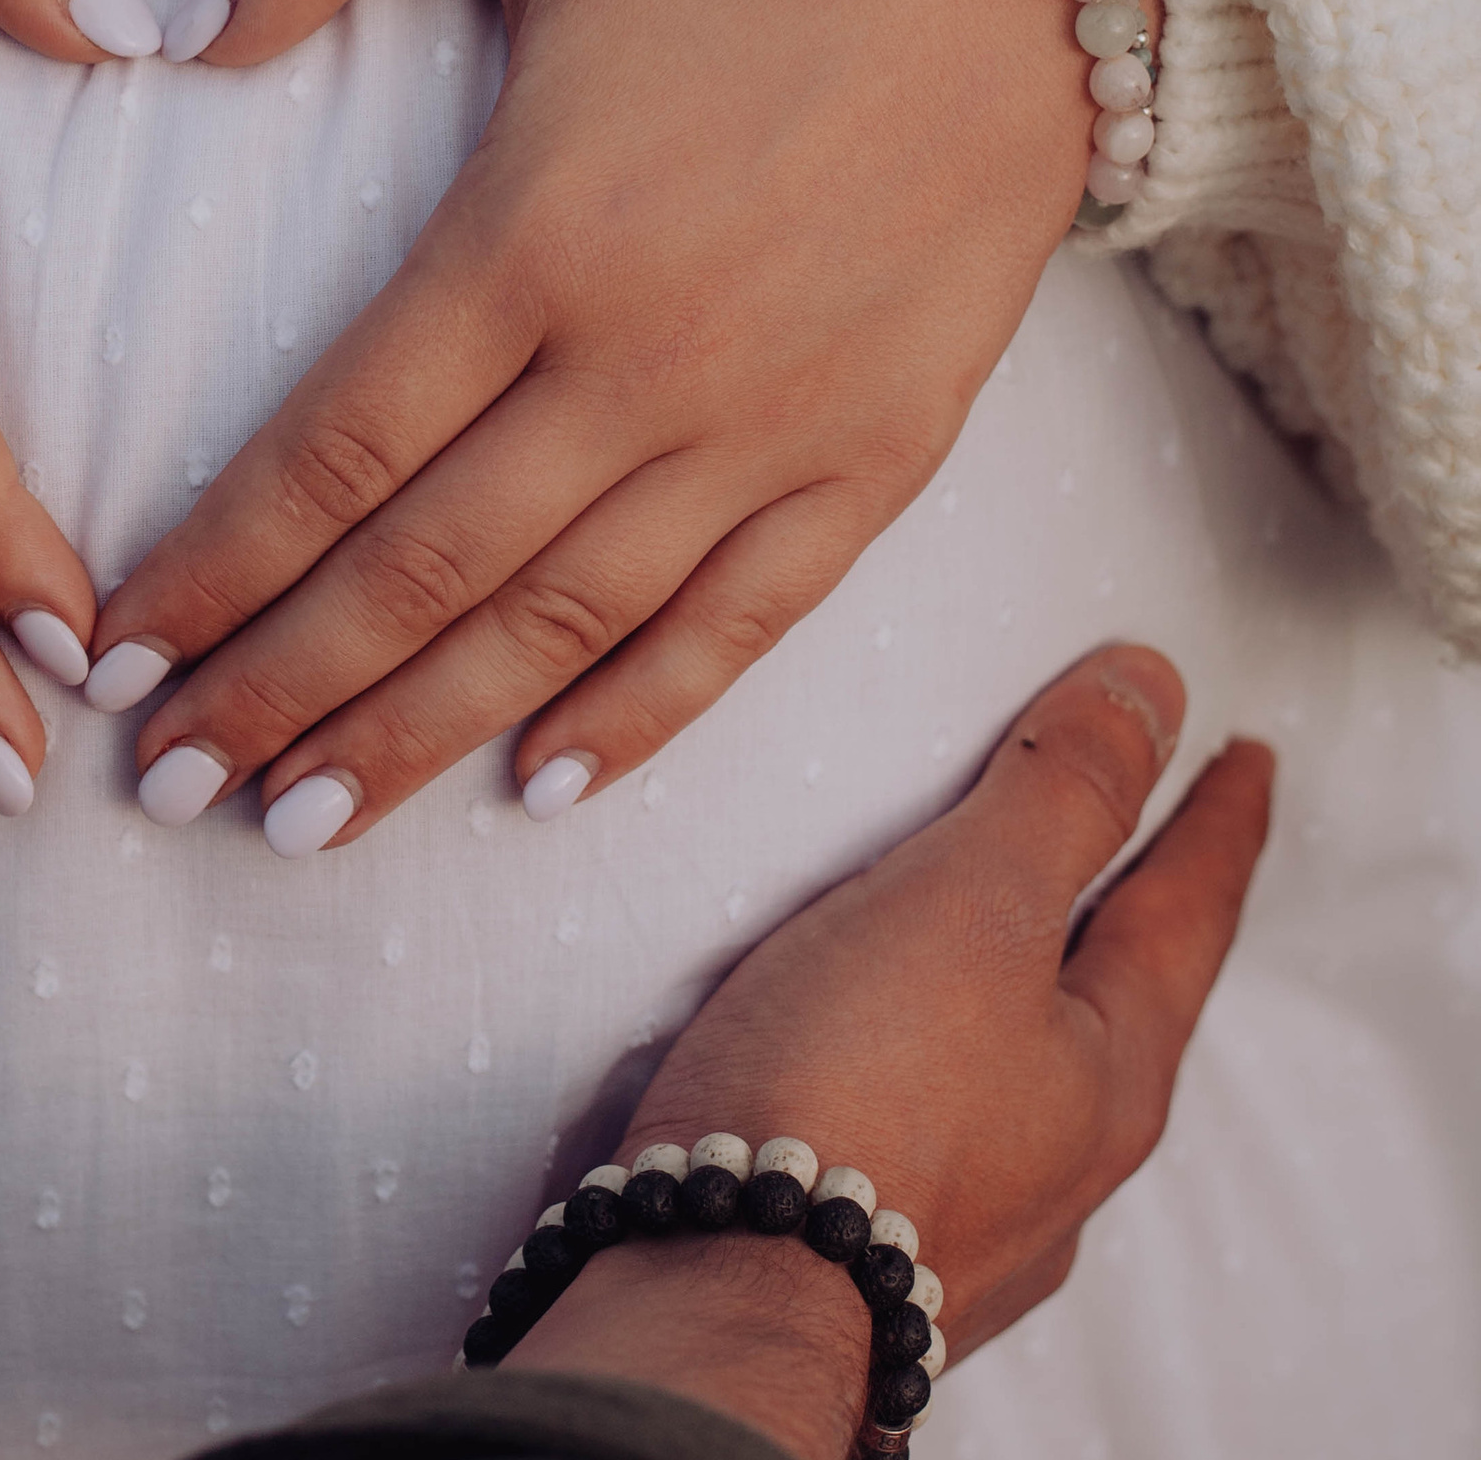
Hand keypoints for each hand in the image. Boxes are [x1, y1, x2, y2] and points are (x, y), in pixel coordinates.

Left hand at [91, 0, 1159, 847]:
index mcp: (534, 234)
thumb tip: (185, 33)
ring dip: (419, 737)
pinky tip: (546, 787)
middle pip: (423, 575)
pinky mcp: (872, 463)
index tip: (121, 650)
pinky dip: (641, 718)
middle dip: (280, 692)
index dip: (216, 567)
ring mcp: (767, 432)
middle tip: (162, 783)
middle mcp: (642, 364)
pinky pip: (740, 625)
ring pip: (560, 629)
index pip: (334, 451)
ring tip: (301, 824)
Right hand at [503, 648, 1271, 1457]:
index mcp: (1108, 1066)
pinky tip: (882, 1053)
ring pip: (1029, 1070)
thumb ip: (1059, 794)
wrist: (726, 1281)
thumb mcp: (973, 904)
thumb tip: (1150, 690)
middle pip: (1123, 1002)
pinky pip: (934, 1113)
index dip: (1214, 820)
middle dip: (1136, 916)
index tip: (1246, 763)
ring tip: (1011, 939)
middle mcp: (1061, 1153)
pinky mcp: (871, 1229)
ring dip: (1033, 991)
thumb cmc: (853, 1091)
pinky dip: (934, 1051)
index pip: (1185, 909)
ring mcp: (971, 1207)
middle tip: (1150, 846)